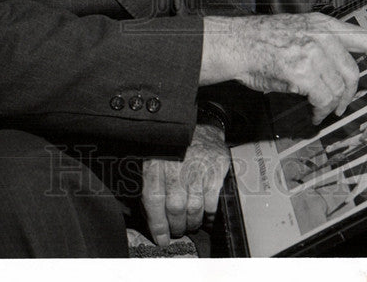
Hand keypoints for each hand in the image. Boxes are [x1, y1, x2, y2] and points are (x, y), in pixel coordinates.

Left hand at [141, 123, 229, 246]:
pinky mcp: (216, 169)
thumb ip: (150, 187)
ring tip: (190, 226)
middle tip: (177, 232)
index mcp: (156, 162)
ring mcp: (198, 167)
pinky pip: (212, 202)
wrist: (202, 128)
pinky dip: (209, 216)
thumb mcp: (154, 161)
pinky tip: (206, 219)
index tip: (161, 239)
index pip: (153, 200)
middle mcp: (176, 164)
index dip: (158, 224)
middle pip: (175, 207)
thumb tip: (151, 220)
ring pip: (194, 207)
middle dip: (176, 226)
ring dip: (192, 223)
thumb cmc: (175, 150)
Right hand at [200, 13, 366, 124]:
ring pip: (337, 89)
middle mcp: (321, 34)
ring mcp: (312, 51)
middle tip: (340, 107)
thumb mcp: (298, 33)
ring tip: (321, 111)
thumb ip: (321, 46)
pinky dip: (321, 110)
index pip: (363, 35)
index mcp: (323, 24)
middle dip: (348, 95)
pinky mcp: (301, 71)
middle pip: (352, 72)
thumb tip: (337, 73)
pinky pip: (322, 97)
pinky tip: (314, 112)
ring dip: (331, 106)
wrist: (235, 43)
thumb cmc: (261, 43)